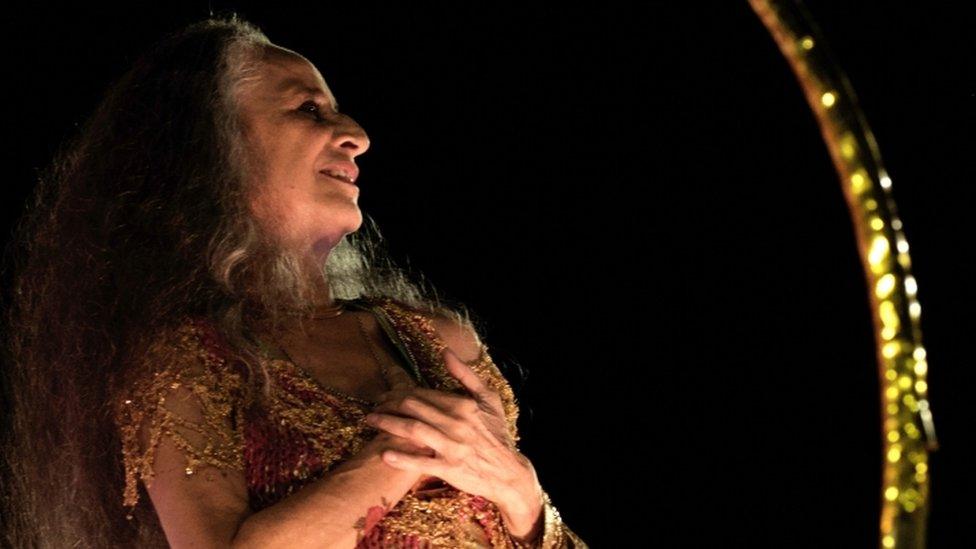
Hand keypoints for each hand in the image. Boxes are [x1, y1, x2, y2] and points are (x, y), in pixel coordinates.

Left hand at [362, 348, 542, 525]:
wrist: (509, 472)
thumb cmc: (497, 434)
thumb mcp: (489, 399)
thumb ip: (466, 375)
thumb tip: (445, 351)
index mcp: (463, 404)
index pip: (424, 393)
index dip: (400, 392)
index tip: (386, 393)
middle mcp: (456, 423)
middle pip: (413, 407)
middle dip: (389, 404)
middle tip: (374, 404)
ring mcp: (452, 446)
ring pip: (413, 430)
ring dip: (388, 423)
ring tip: (370, 420)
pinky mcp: (449, 468)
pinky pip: (421, 462)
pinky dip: (402, 458)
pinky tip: (384, 454)